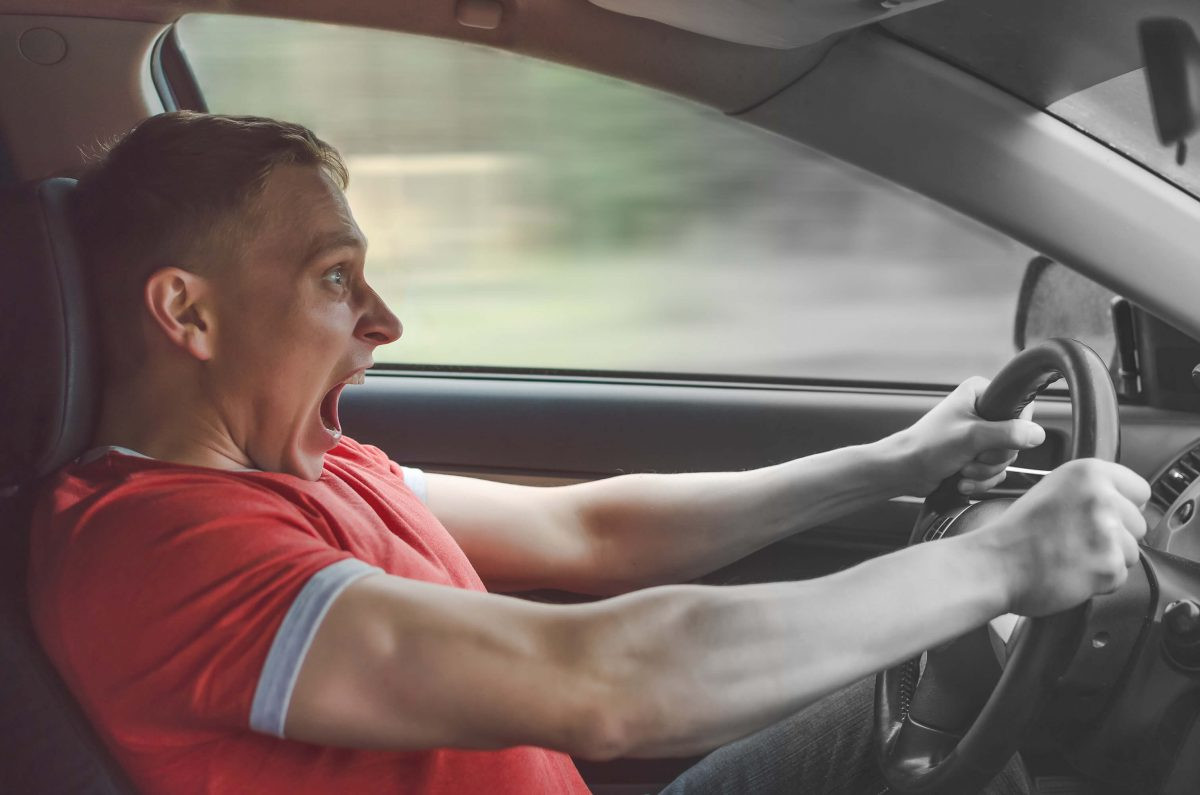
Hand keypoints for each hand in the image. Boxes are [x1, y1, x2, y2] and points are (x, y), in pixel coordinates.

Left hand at [894, 377, 1045, 496]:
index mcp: (980, 392)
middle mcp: (982, 410)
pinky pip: (995, 471)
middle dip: (993, 457)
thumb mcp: (971, 437)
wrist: (905, 471)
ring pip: (1006, 458)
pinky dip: (981, 480)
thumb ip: (1007, 433)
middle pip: (1015, 438)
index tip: (995, 440)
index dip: (1015, 430)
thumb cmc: (927, 447)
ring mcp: (980, 434)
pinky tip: (962, 481)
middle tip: (971, 457)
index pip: (1022, 408)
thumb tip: (1038, 434)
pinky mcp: (976, 454)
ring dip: (985, 471)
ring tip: (963, 470)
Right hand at [973, 459, 1149, 615]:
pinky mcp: (1108, 566)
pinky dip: (1100, 581)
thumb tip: (1123, 502)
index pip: (1140, 490)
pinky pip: (1120, 577)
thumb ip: (1090, 490)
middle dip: (1115, 536)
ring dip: (1107, 559)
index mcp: (1088, 472)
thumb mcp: (1052, 490)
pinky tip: (1072, 571)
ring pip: (1131, 552)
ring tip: (1073, 556)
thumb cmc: (1017, 532)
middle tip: (1078, 540)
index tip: (1104, 517)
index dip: (1123, 507)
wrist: (995, 563)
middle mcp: (1101, 497)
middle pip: (1139, 524)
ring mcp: (1107, 532)